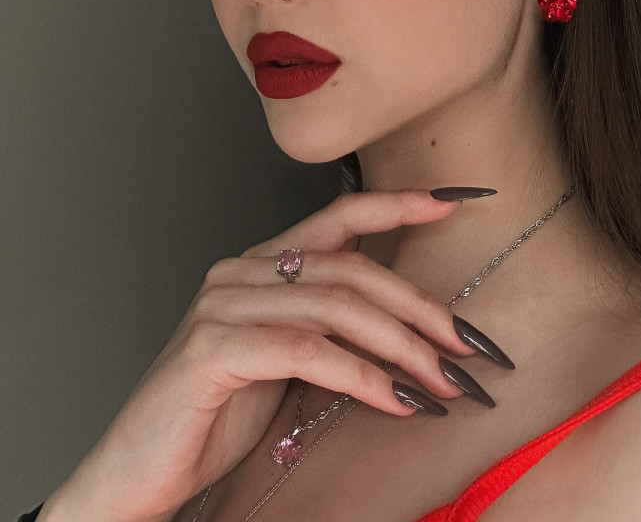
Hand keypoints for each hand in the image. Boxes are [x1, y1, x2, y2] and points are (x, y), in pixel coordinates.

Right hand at [41, 190, 476, 521]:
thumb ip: (335, 333)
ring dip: (403, 346)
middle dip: (419, 307)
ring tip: (443, 383)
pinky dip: (362, 375)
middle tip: (466, 345)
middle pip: (351, 267)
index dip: (398, 202)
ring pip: (337, 304)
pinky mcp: (214, 347)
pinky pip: (308, 349)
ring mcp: (224, 304)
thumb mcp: (291, 364)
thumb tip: (418, 334)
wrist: (141, 474)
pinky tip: (397, 401)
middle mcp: (242, 271)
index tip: (455, 198)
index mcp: (262, 264)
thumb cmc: (216, 418)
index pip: (340, 217)